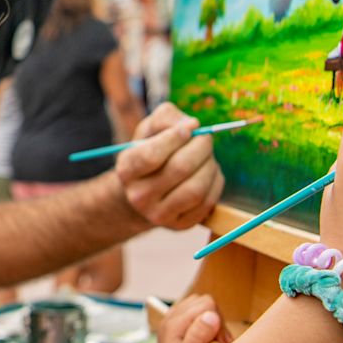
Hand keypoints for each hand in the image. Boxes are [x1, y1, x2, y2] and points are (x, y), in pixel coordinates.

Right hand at [114, 103, 224, 229]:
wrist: (148, 189)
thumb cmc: (151, 150)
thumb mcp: (150, 128)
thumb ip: (167, 117)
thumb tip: (192, 125)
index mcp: (126, 169)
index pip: (150, 155)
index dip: (175, 137)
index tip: (189, 127)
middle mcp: (138, 196)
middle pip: (180, 168)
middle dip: (201, 146)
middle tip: (205, 137)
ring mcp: (159, 215)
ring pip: (196, 188)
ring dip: (210, 165)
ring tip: (208, 156)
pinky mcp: (180, 225)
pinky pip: (208, 202)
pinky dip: (216, 182)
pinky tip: (209, 173)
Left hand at [147, 294, 224, 342]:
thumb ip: (197, 338)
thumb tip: (211, 315)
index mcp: (174, 323)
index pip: (207, 305)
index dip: (218, 324)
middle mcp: (172, 315)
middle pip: (205, 302)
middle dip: (217, 322)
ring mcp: (174, 316)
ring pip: (203, 305)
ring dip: (213, 323)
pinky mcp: (179, 321)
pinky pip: (199, 312)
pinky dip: (207, 324)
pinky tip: (205, 341)